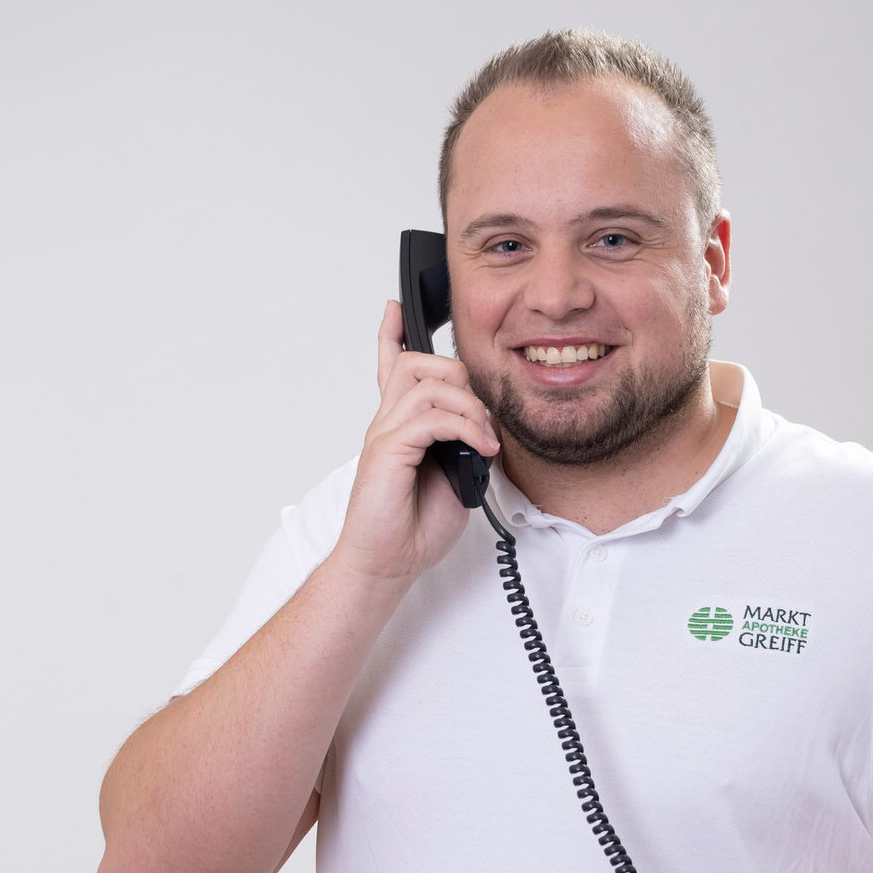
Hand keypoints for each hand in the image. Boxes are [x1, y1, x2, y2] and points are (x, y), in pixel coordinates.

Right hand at [331, 301, 500, 584]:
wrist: (387, 563)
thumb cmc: (413, 528)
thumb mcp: (454, 479)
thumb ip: (464, 446)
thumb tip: (486, 431)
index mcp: (399, 427)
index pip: (390, 368)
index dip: (391, 336)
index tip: (395, 309)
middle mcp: (388, 422)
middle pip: (419, 363)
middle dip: (462, 379)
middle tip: (483, 422)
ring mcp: (385, 433)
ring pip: (427, 382)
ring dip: (469, 406)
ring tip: (484, 440)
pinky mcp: (388, 450)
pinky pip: (430, 416)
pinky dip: (464, 427)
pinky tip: (479, 448)